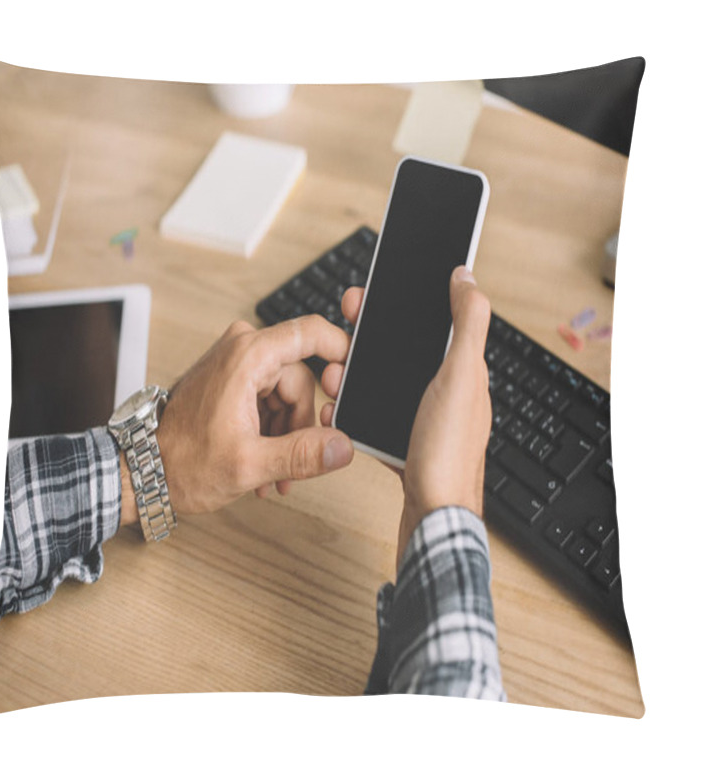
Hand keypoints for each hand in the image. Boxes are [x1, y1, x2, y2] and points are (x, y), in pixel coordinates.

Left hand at [122, 315, 354, 520]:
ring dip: (286, 436)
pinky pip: (269, 400)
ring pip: (288, 395)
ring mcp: (235, 364)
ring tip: (272, 474)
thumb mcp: (249, 464)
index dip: (340, 353)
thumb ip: (302, 454)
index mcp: (247, 357)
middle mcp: (241, 350)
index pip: (311, 333)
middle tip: (293, 465)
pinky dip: (271, 432)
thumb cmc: (181, 462)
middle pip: (302, 379)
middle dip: (301, 426)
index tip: (352, 382)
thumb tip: (341, 447)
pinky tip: (263, 465)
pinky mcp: (231, 380)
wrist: (143, 471)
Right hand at [320, 266, 491, 566]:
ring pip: (379, 384)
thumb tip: (466, 278)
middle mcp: (443, 391)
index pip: (430, 322)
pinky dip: (351, 411)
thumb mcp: (460, 377)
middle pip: (398, 351)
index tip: (366, 297)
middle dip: (363, 342)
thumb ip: (466, 324)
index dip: (398, 305)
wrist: (432, 519)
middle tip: (337, 339)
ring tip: (331, 378)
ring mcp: (421, 417)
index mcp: (461, 370)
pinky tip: (336, 411)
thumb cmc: (447, 452)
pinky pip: (370, 416)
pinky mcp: (403, 441)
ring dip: (351, 377)